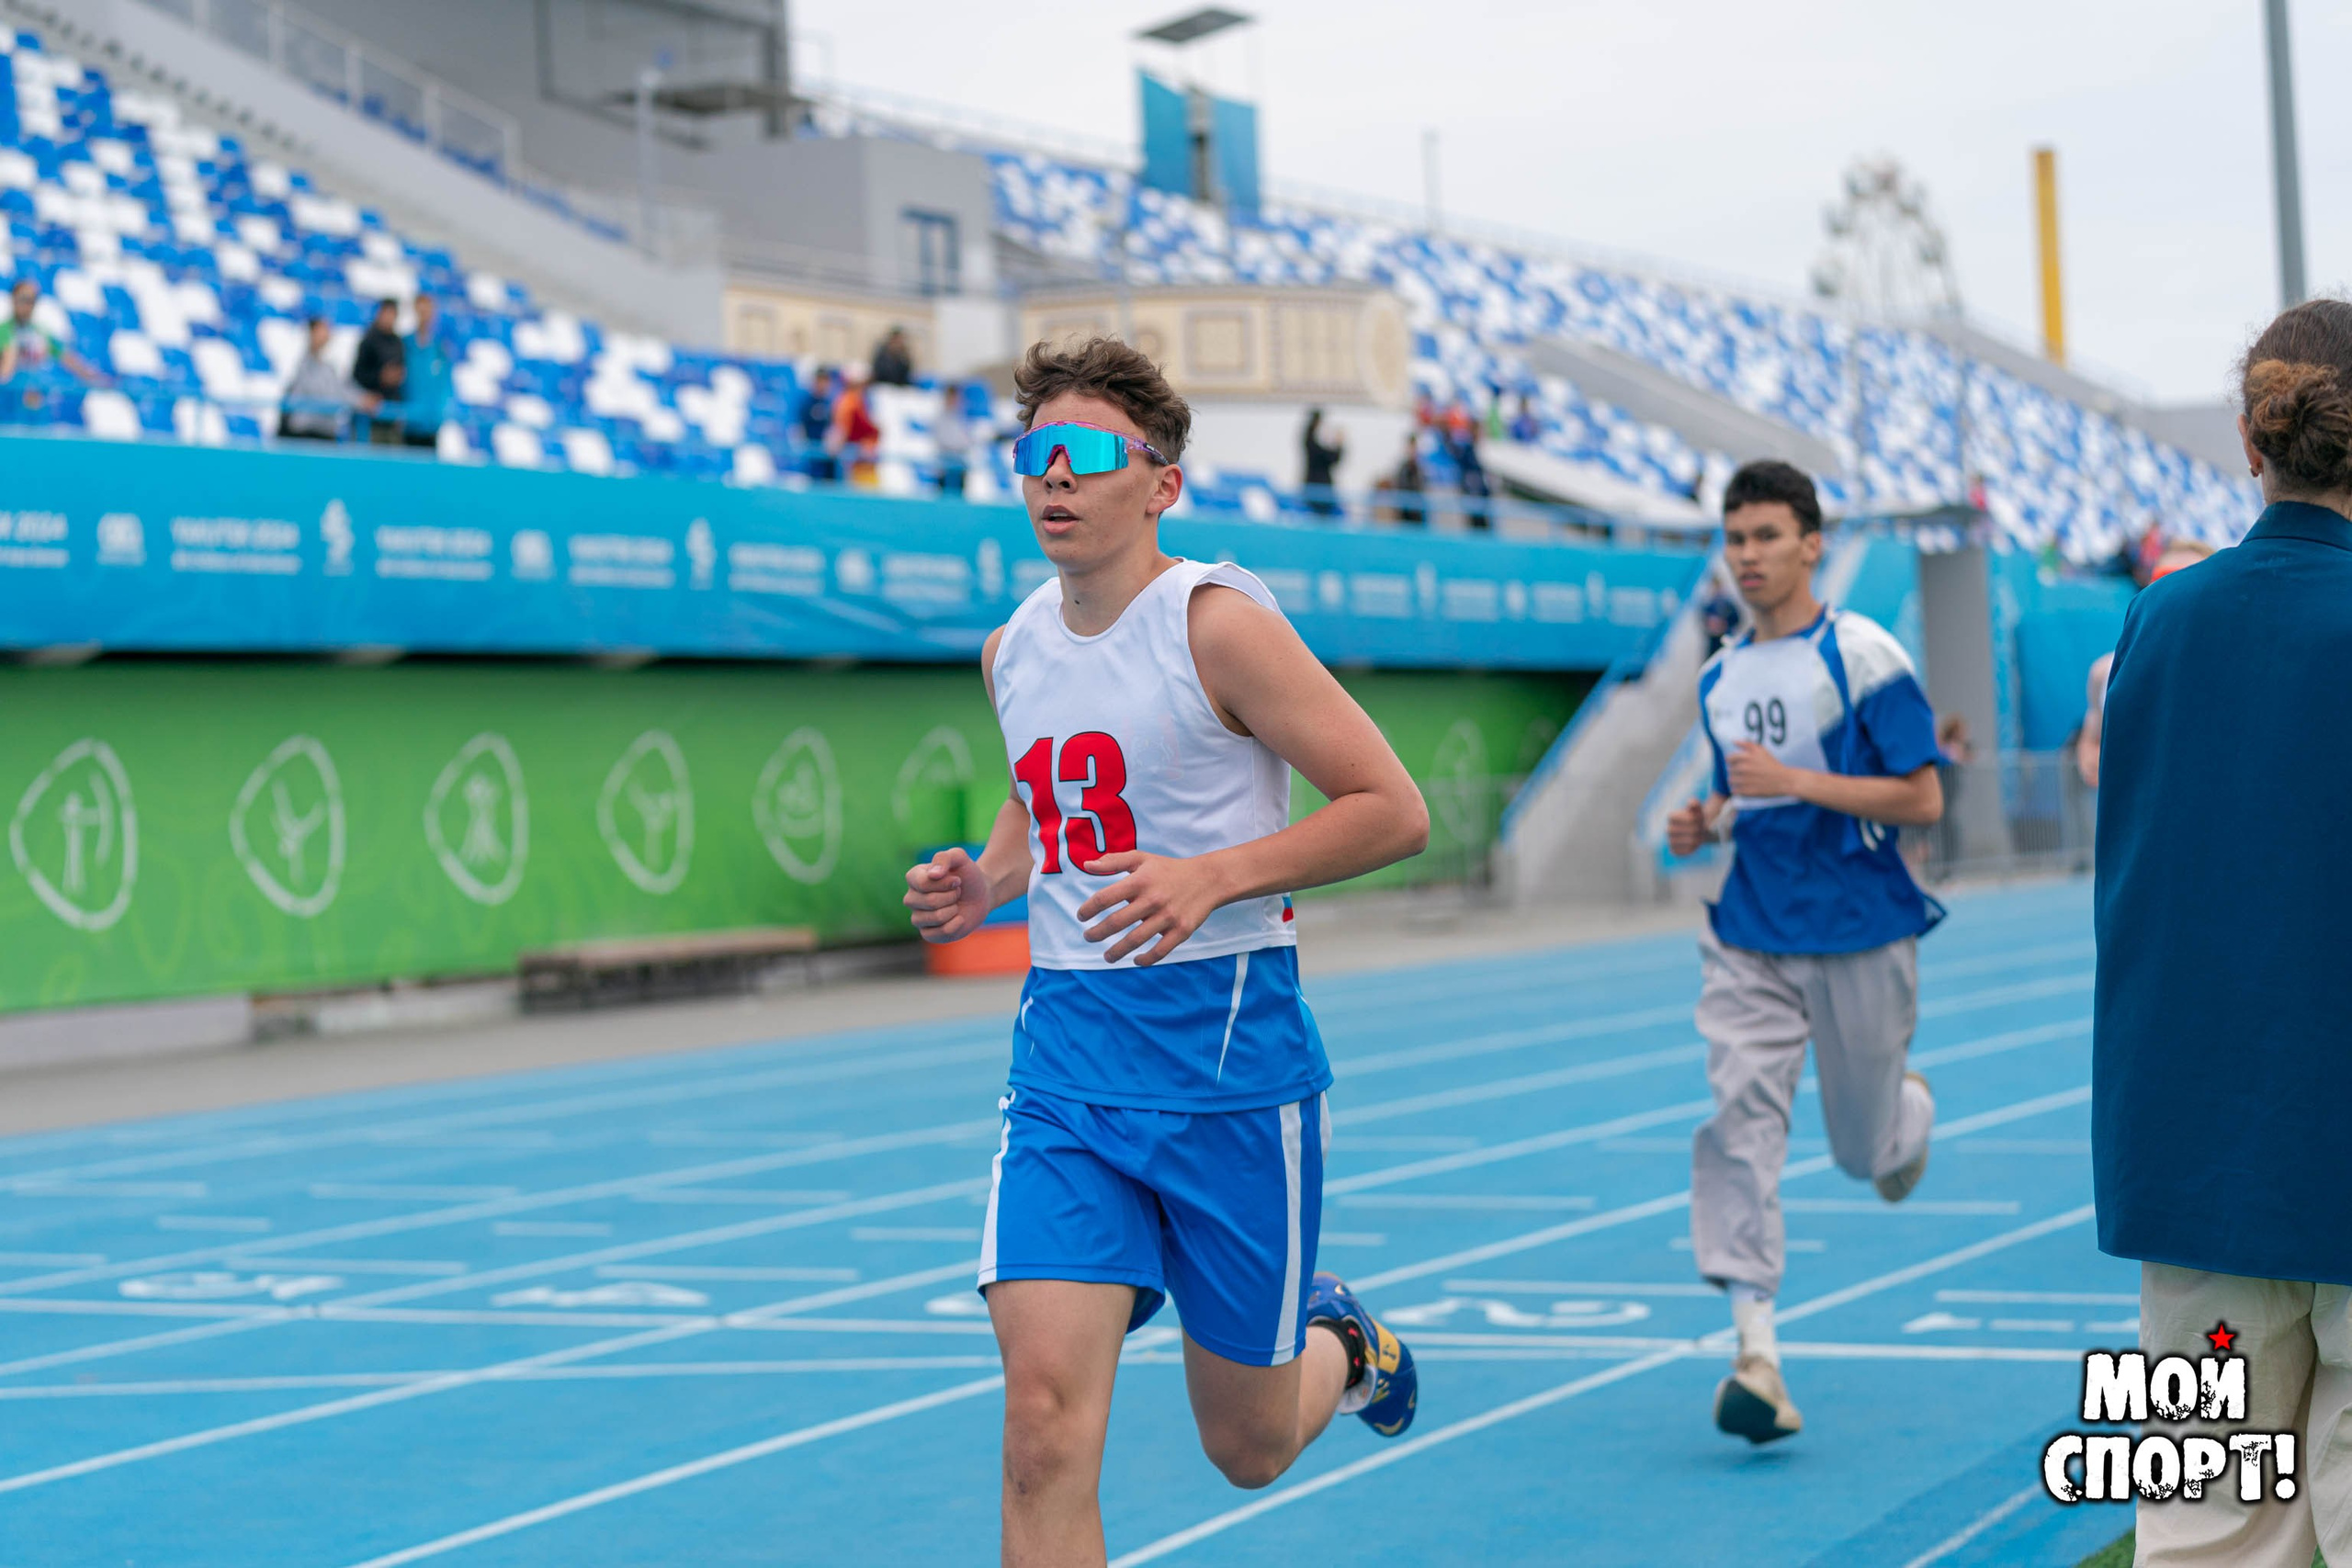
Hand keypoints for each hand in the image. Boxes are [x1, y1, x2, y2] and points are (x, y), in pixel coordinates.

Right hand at [904, 847, 991, 942]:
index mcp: (913, 878)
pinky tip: (959, 918)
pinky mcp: (928, 934)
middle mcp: (911, 898)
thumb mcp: (959, 858)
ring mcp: (918, 917)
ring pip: (936, 918)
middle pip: (930, 902)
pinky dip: (956, 925)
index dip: (945, 883)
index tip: (957, 879)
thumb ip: (944, 858)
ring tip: (956, 904)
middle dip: (952, 896)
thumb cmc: (967, 875)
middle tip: (957, 892)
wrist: (981, 894)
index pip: (923, 883)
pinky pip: (940, 933)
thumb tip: (933, 875)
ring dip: (954, 909)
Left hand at [1074, 851, 1227, 965]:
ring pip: (1135, 940)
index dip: (1088, 909)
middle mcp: (1152, 899)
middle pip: (1116, 922)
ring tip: (1107, 956)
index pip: (1105, 898)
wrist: (1208, 879)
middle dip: (1097, 933)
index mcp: (1140, 880)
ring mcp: (1168, 916)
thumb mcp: (1141, 859)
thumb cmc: (1168, 869)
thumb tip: (1086, 865)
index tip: (1081, 916)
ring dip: (1117, 951)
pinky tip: (1135, 960)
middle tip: (1088, 937)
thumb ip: (1113, 862)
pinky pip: (1160, 951)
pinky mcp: (1182, 930)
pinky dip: (1146, 959)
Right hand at [1666, 797, 1716, 856]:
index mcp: (1672, 816)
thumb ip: (1695, 805)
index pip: (1689, 819)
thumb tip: (1691, 802)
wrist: (1695, 831)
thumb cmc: (1696, 819)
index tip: (1699, 819)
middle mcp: (1668, 829)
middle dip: (1698, 830)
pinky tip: (1694, 844)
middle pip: (1690, 831)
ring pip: (1689, 842)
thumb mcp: (1697, 810)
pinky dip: (1693, 848)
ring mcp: (1670, 840)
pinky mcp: (1674, 850)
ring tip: (1700, 836)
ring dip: (1698, 840)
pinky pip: (1685, 851)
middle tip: (1701, 829)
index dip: (1697, 820)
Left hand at [1726, 742, 1802, 799]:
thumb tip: (1733, 741)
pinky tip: (1746, 787)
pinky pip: (1734, 790)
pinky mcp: (1746, 791)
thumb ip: (1747, 744)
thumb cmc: (1772, 764)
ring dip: (1735, 780)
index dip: (1734, 761)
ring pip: (1730, 780)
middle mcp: (1744, 768)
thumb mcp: (1761, 751)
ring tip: (1745, 780)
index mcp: (1746, 757)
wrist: (1784, 780)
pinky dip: (1738, 789)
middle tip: (1746, 773)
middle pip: (1730, 770)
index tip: (1741, 764)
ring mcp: (1744, 780)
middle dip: (1736, 771)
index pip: (1728, 759)